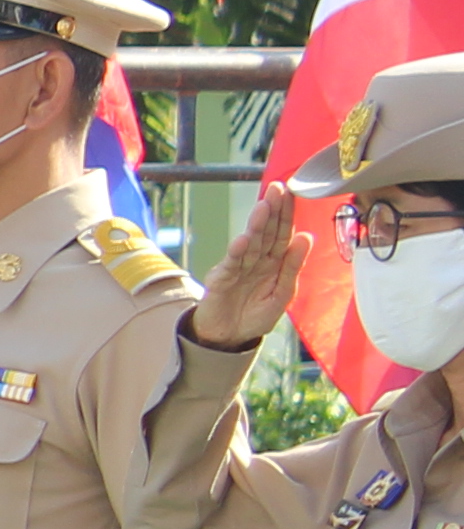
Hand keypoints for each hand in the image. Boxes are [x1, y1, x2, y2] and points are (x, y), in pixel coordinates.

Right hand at [192, 182, 300, 350]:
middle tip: (277, 189)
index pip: (282, 233)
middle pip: (266, 232)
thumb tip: (307, 237)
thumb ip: (293, 266)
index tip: (292, 193)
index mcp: (273, 262)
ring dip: (257, 225)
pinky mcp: (220, 281)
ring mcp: (237, 268)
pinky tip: (243, 240)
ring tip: (264, 207)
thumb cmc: (255, 315)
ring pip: (250, 243)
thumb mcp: (282, 294)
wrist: (228, 339)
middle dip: (272, 210)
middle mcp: (255, 260)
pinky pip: (231, 265)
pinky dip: (237, 252)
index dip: (287, 214)